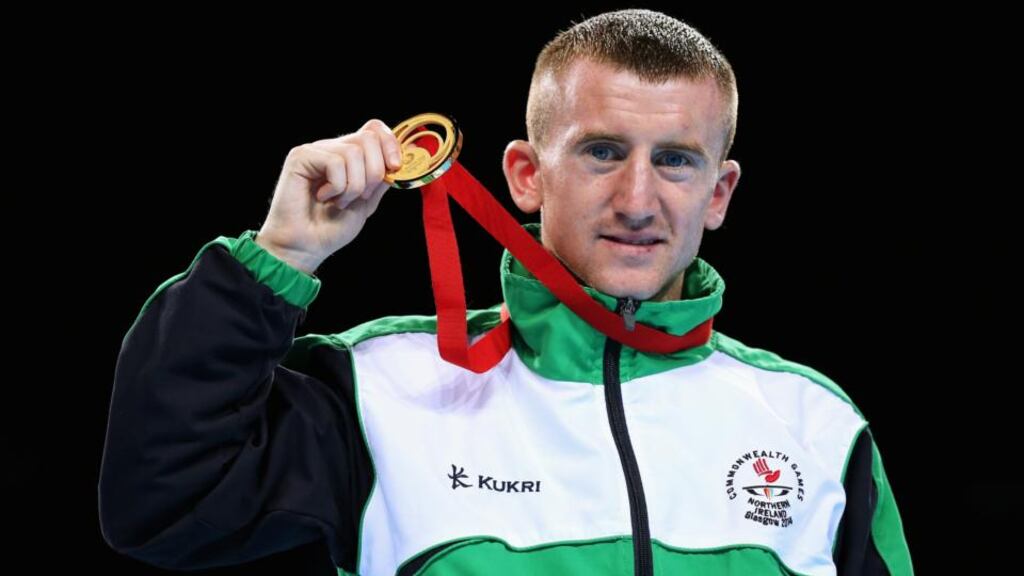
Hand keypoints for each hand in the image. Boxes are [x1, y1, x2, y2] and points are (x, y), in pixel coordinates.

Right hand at [255, 119, 403, 273]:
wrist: (305, 247)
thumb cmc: (331, 228)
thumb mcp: (367, 203)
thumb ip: (382, 180)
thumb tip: (401, 161)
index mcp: (349, 156)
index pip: (375, 129)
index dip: (390, 144)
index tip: (395, 168)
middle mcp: (333, 148)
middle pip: (369, 137)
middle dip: (374, 171)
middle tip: (361, 195)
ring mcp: (316, 151)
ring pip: (354, 152)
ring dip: (354, 186)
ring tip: (339, 201)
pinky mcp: (301, 157)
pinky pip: (335, 162)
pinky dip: (337, 186)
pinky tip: (322, 197)